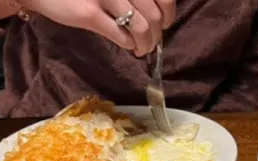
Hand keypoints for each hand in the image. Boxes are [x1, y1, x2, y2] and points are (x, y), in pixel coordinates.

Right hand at [24, 0, 175, 56]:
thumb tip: (156, 15)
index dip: (169, 14)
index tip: (164, 24)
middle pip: (155, 15)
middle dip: (157, 35)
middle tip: (150, 44)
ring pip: (142, 27)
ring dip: (145, 44)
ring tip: (140, 50)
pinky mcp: (89, 13)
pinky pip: (121, 36)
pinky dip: (129, 45)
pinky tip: (127, 46)